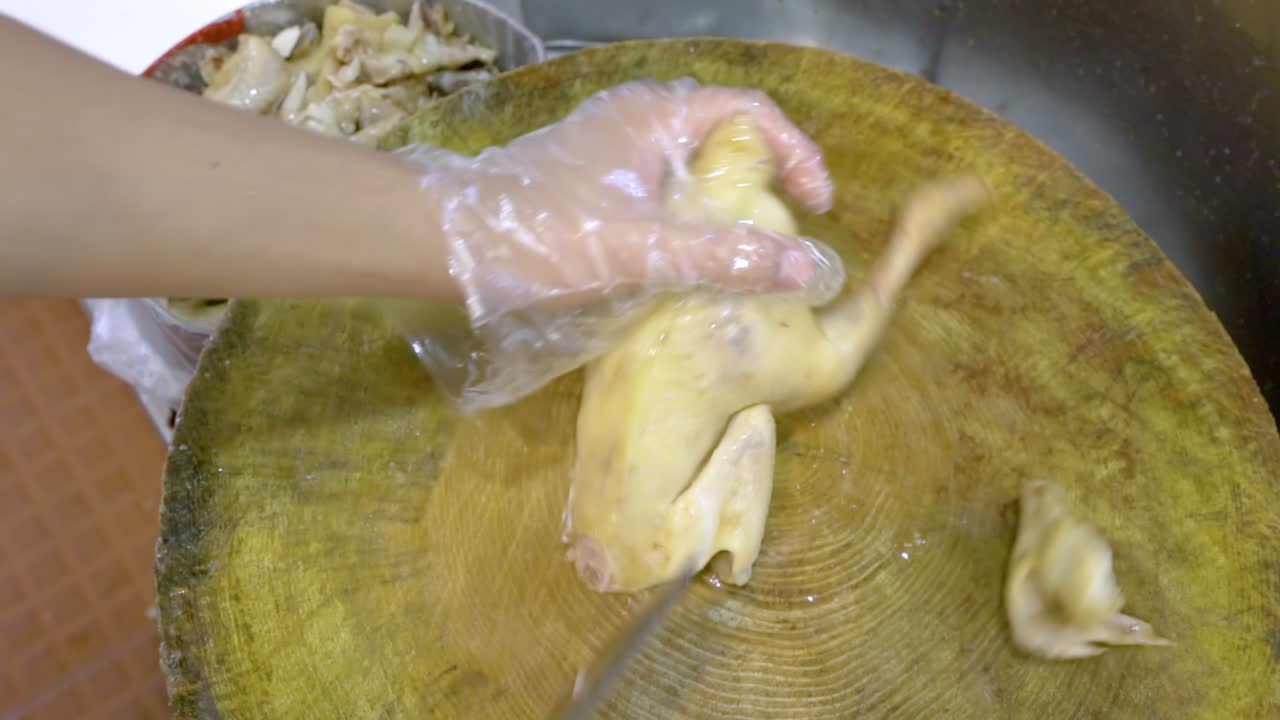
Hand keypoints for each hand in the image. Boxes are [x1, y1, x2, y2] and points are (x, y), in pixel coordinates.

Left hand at [396, 78, 844, 410]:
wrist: (446, 246)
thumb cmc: (543, 236)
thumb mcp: (644, 251)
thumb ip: (725, 258)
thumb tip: (808, 267)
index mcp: (656, 117)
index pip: (752, 113)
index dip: (797, 154)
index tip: (818, 207)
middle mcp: (635, 120)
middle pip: (724, 133)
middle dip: (765, 175)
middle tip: (788, 226)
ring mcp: (608, 148)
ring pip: (689, 162)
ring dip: (725, 198)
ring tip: (747, 248)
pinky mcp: (588, 179)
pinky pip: (659, 185)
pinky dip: (688, 213)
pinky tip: (686, 257)